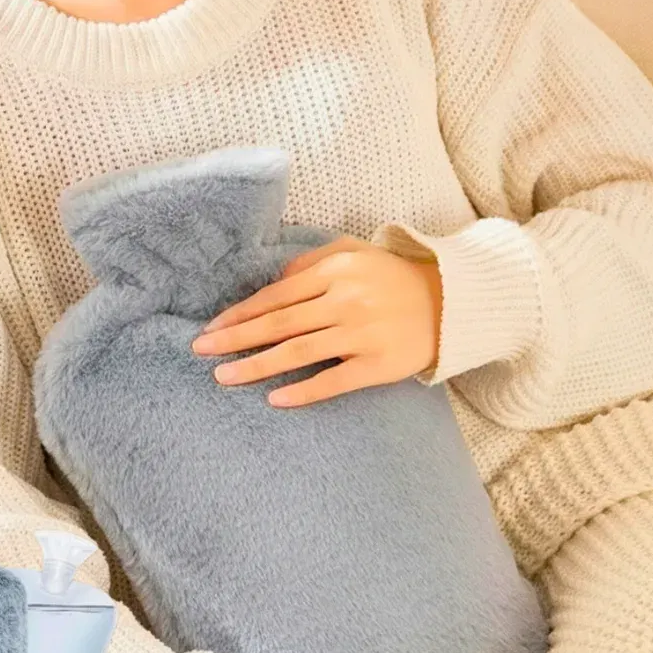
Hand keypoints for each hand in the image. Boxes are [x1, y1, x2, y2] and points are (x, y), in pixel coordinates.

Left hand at [191, 237, 442, 406]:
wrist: (452, 301)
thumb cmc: (393, 277)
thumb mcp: (354, 252)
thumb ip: (311, 261)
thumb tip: (274, 283)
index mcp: (335, 271)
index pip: (275, 296)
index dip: (240, 314)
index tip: (211, 328)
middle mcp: (345, 300)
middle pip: (278, 324)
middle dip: (235, 339)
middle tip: (201, 351)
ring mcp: (362, 334)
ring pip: (299, 352)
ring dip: (257, 366)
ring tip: (224, 377)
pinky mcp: (379, 365)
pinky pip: (335, 380)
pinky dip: (304, 391)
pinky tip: (275, 400)